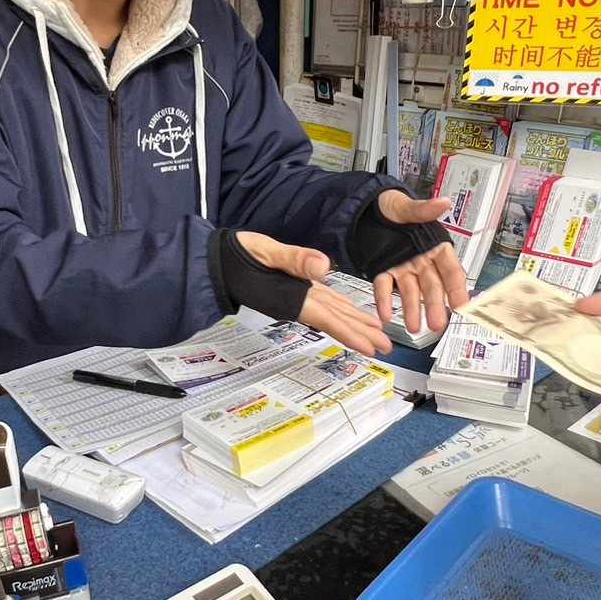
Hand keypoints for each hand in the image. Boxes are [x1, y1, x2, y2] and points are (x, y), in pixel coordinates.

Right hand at [235, 232, 391, 355]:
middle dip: (360, 334)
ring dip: (353, 323)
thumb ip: (292, 259)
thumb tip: (322, 268)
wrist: (214, 261)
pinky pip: (321, 302)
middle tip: (386, 347)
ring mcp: (294, 296)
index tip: (371, 348)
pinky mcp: (292, 288)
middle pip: (334, 321)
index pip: (327, 319)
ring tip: (377, 333)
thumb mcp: (264, 251)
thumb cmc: (235, 255)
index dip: (350, 333)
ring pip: (330, 313)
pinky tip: (350, 311)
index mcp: (291, 297)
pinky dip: (338, 307)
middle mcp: (294, 301)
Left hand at [372, 191, 470, 334]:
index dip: (457, 287)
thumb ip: (423, 210)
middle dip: (435, 306)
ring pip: (411, 292)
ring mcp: (403, 269)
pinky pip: (385, 288)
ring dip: (412, 310)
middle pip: (432, 287)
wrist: (365, 209)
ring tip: (414, 328)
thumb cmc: (391, 206)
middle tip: (437, 324)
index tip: (462, 304)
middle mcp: (421, 261)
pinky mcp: (384, 271)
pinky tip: (385, 315)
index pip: (450, 269)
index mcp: (434, 245)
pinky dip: (385, 301)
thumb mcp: (406, 206)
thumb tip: (442, 203)